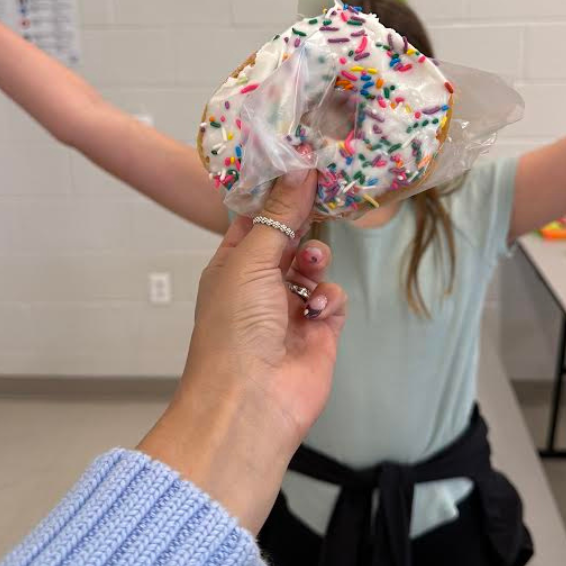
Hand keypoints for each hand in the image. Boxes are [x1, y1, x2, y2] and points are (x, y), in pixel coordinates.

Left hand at [138, 171, 346, 532]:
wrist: (251, 401)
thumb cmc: (234, 329)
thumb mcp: (251, 260)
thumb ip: (281, 214)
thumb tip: (301, 167)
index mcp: (232, 264)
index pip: (256, 218)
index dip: (278, 194)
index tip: (303, 164)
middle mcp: (260, 283)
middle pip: (291, 238)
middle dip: (305, 223)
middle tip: (321, 200)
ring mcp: (290, 307)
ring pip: (316, 265)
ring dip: (316, 261)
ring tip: (310, 269)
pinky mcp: (319, 330)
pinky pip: (333, 297)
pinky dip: (328, 298)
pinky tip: (316, 311)